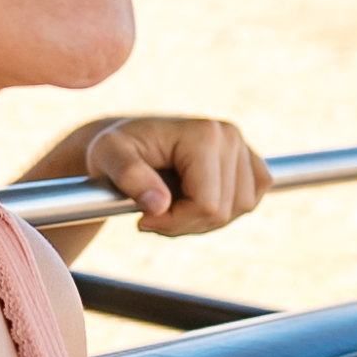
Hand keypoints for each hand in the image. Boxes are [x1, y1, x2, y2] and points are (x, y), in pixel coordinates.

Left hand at [86, 116, 270, 236]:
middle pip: (223, 212)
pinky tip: (193, 199)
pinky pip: (249, 201)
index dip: (174, 222)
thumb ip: (129, 176)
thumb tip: (158, 204)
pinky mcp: (248, 161)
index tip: (143, 218)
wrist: (125, 142)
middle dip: (185, 222)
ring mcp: (242, 147)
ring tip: (170, 204)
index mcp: (204, 134)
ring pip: (239, 209)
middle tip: (153, 212)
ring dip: (201, 219)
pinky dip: (223, 210)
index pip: (206, 205)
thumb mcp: (108, 156)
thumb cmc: (114, 148)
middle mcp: (229, 136)